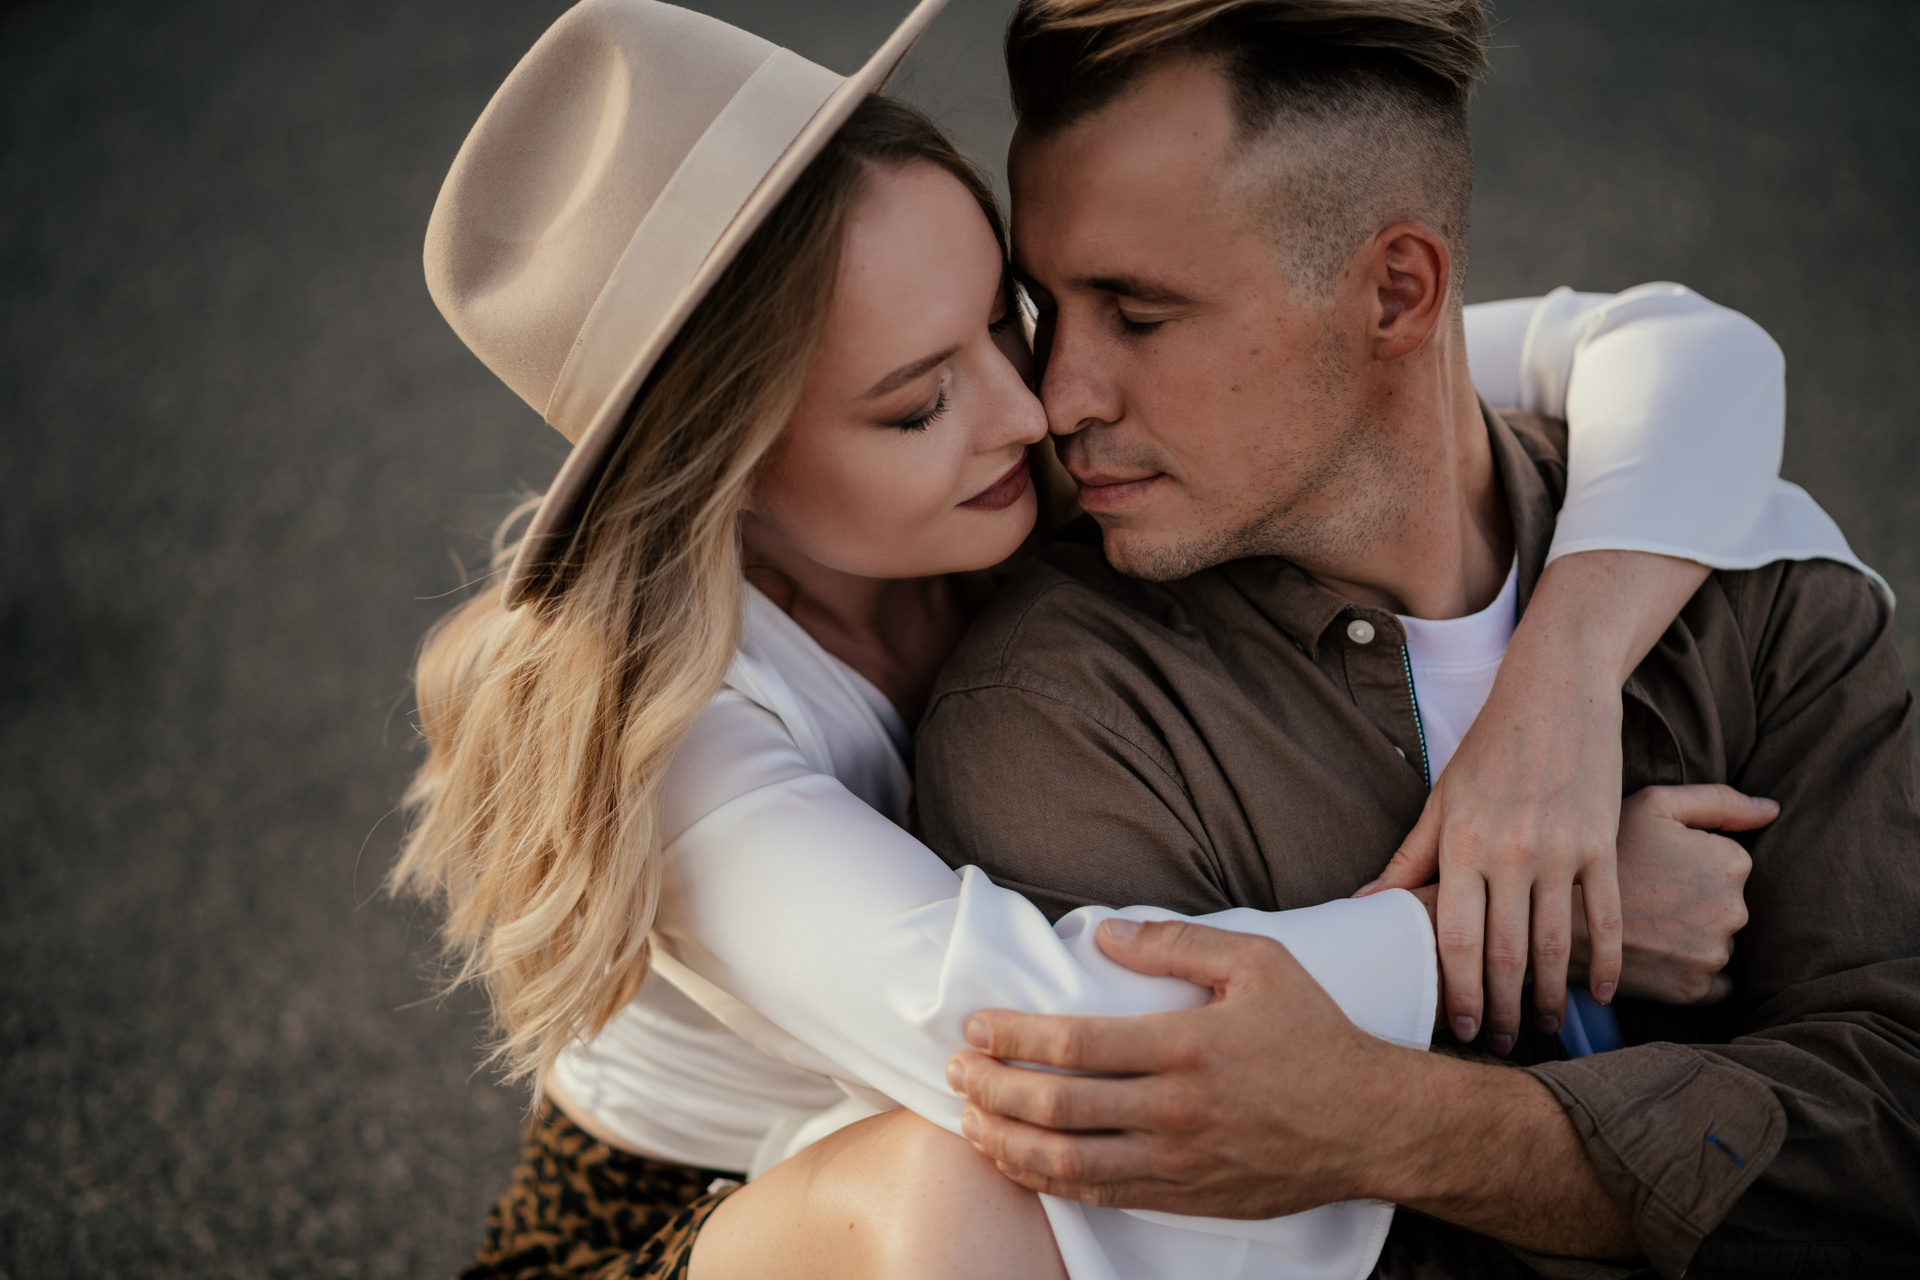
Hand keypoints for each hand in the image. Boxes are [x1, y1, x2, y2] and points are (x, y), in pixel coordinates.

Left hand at [947, 919, 1396, 1218]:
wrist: (1372, 1125)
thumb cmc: (1315, 1036)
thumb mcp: (1259, 964)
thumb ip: (1178, 942)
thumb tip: (1105, 932)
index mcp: (1186, 1046)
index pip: (1074, 1045)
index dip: (1013, 1037)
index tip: (975, 1027)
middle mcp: (1174, 1110)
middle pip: (1056, 1107)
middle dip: (992, 1088)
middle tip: (956, 1071)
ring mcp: (1178, 1162)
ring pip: (1068, 1162)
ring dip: (1007, 1142)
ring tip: (969, 1119)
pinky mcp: (1186, 1196)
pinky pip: (1101, 1194)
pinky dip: (1049, 1182)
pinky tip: (1020, 1162)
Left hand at [1359, 650, 1624, 1051]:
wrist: (1554, 692)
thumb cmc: (1488, 749)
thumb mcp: (1441, 800)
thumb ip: (1409, 859)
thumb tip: (1364, 902)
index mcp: (1461, 844)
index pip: (1458, 938)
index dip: (1459, 990)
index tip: (1458, 1027)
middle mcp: (1509, 851)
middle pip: (1506, 953)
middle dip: (1501, 1008)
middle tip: (1498, 1043)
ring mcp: (1560, 849)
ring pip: (1554, 944)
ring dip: (1549, 995)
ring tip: (1542, 1028)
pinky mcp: (1601, 842)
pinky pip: (1604, 914)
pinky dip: (1604, 959)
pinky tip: (1602, 993)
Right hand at [1572, 784, 1768, 1004]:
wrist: (1554, 915)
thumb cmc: (1605, 852)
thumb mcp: (1655, 806)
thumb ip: (1720, 801)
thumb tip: (1772, 810)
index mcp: (1730, 862)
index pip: (1729, 864)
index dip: (1691, 863)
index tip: (1657, 866)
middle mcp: (1733, 910)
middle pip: (1725, 905)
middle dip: (1695, 902)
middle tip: (1647, 895)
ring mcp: (1714, 954)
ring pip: (1717, 942)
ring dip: (1691, 937)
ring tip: (1645, 924)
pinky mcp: (1695, 990)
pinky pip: (1712, 983)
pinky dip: (1689, 972)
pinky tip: (1656, 955)